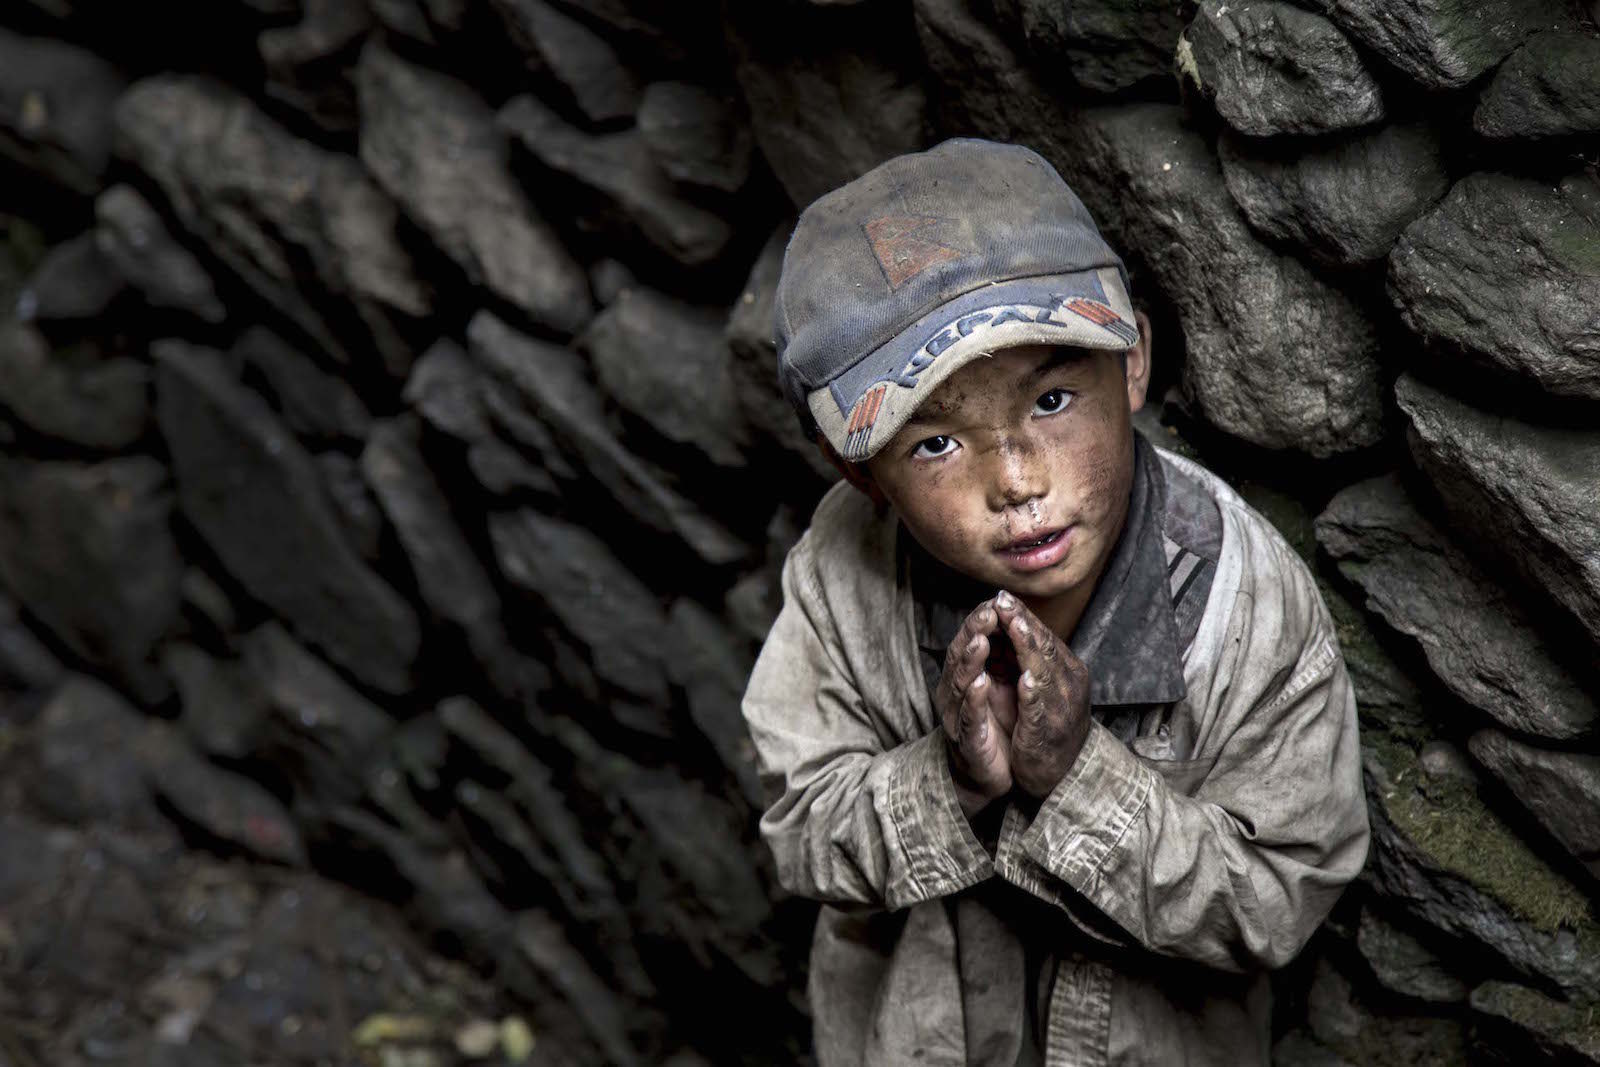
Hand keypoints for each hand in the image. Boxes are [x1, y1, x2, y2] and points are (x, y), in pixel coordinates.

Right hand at [935, 599, 1011, 816]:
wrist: (988, 777)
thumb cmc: (992, 728)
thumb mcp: (996, 687)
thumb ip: (997, 659)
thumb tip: (1008, 621)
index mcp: (964, 678)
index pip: (969, 642)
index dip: (980, 622)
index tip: (995, 600)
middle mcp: (955, 694)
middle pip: (961, 657)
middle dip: (974, 632)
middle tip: (988, 611)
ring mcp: (959, 717)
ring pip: (962, 684)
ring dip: (972, 661)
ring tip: (983, 640)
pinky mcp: (969, 741)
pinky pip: (969, 717)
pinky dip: (975, 700)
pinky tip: (982, 683)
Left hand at [993, 591, 1090, 798]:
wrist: (1062, 773)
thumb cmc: (1050, 725)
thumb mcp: (1047, 686)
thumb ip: (1036, 660)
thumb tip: (1017, 625)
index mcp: (1066, 671)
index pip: (1043, 637)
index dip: (1022, 616)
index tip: (1002, 596)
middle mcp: (1068, 685)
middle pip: (1044, 647)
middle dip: (1022, 623)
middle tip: (1003, 601)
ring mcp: (1060, 708)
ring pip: (1044, 672)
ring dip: (1028, 649)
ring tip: (1015, 626)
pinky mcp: (1048, 732)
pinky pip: (1041, 709)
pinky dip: (1033, 693)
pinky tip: (1025, 679)